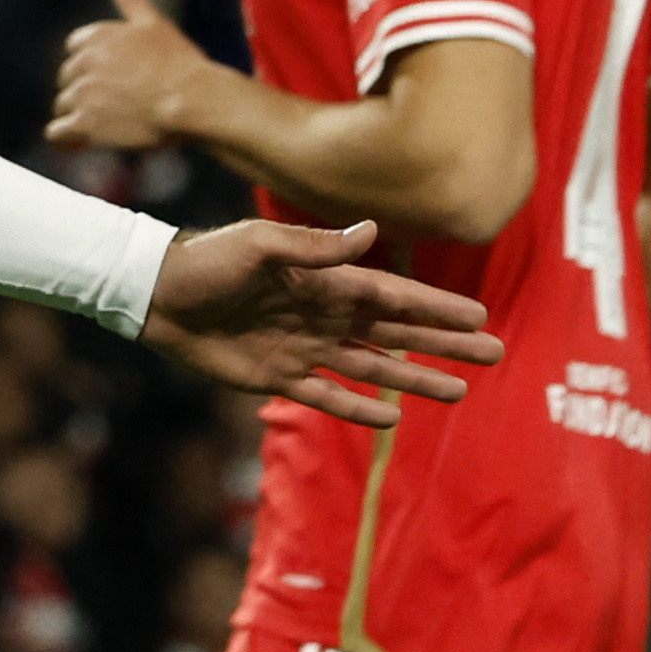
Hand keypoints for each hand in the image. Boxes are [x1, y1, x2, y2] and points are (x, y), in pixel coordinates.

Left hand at [48, 0, 209, 153]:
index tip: (114, 75)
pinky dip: (67, 137)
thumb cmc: (179, 62)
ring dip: (80, 114)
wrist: (192, 99)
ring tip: (111, 121)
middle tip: (118, 101)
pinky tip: (83, 139)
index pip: (75, 48)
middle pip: (68, 79)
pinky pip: (57, 133)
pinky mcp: (83, 124)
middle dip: (86, 89)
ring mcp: (81, 94)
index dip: (93, 64)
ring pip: (64, 105)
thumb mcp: (153, 23)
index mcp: (95, 37)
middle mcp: (82, 63)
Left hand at [140, 220, 500, 432]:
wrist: (157, 294)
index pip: (395, 295)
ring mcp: (303, 348)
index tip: (479, 316)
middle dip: (444, 343)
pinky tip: (391, 419)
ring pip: (372, 367)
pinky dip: (357, 408)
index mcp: (327, 281)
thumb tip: (372, 232)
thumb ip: (315, 247)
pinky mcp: (276, 377)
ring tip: (458, 391)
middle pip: (397, 333)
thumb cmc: (208, 260)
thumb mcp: (260, 246)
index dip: (437, 307)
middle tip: (493, 354)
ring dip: (414, 379)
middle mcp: (324, 315)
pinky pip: (325, 396)